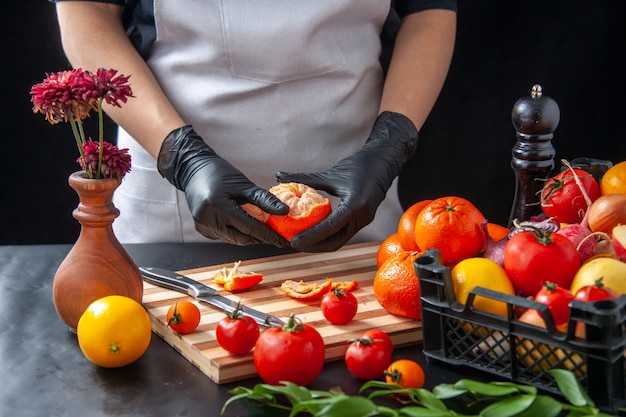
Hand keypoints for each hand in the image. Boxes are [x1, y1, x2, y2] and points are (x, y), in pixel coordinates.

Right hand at [158, 126, 289, 245]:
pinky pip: (225, 236)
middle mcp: (208, 220)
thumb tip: (284, 211)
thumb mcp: (244, 185)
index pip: (249, 227)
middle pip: (241, 238)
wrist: (194, 170)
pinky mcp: (202, 229)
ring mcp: (203, 227)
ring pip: (233, 239)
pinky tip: (242, 223)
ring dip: (248, 235)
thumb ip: (264, 200)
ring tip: (261, 227)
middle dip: (259, 238)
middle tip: (275, 235)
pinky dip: (236, 232)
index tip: (283, 241)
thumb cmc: (220, 174)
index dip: (268, 236)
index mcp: (218, 207)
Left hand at [276, 111, 417, 251]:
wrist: (385, 161)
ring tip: (300, 241)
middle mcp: (362, 217)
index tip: (293, 242)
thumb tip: (278, 176)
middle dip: (314, 246)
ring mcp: (364, 220)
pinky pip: (344, 233)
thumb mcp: (331, 174)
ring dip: (320, 244)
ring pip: (340, 240)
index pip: (329, 227)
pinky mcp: (364, 220)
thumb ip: (305, 178)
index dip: (310, 237)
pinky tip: (314, 233)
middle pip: (335, 241)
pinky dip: (328, 236)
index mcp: (355, 205)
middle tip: (293, 244)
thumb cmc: (359, 164)